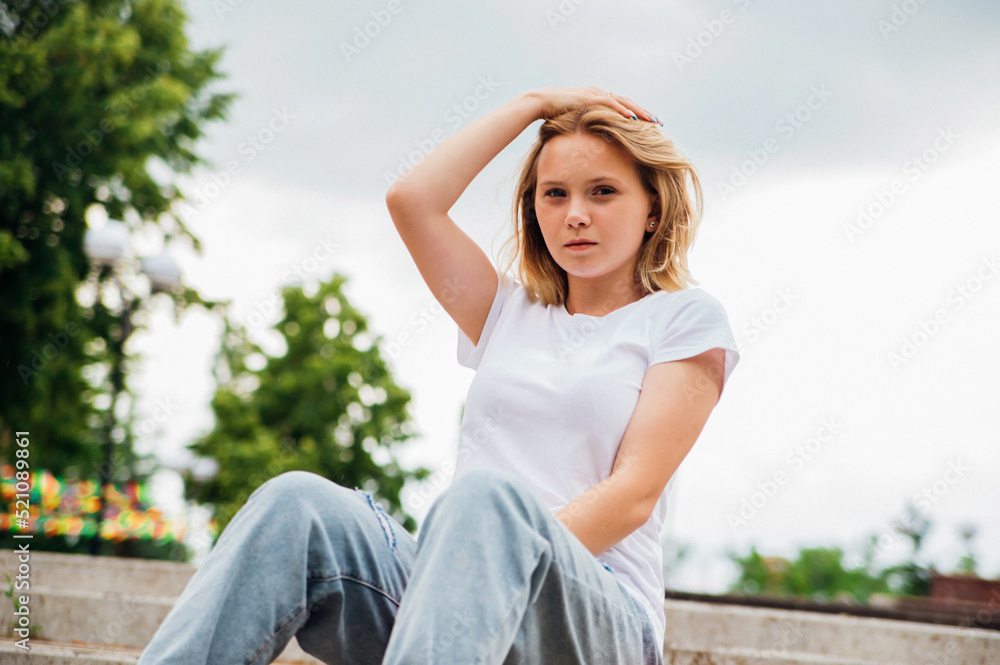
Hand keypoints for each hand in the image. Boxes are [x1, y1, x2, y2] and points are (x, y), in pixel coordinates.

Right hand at [526, 86, 660, 124]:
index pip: (622, 106)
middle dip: (644, 112)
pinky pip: (609, 104)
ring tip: (651, 120)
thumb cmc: (554, 114)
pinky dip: (622, 111)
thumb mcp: (574, 122)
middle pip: (627, 103)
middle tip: (658, 122)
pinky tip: (632, 119)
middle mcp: (599, 94)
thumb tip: (590, 141)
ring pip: (622, 102)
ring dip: (638, 111)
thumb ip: (585, 126)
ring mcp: (595, 94)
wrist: (540, 102)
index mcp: (598, 100)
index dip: (636, 114)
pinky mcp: (588, 98)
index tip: (649, 124)